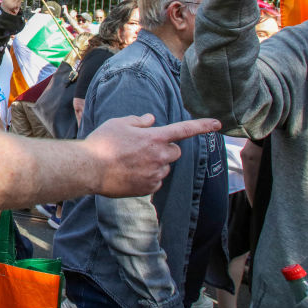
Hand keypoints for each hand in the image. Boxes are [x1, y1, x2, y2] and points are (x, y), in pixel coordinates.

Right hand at [83, 114, 221, 196]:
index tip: (218, 124)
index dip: (202, 126)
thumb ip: (139, 121)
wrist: (89, 168)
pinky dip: (148, 178)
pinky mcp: (148, 188)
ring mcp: (155, 174)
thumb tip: (151, 120)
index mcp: (155, 138)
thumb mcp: (119, 123)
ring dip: (155, 164)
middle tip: (144, 148)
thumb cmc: (102, 142)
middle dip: (164, 149)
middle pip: (175, 152)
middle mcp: (159, 156)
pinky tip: (130, 174)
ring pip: (164, 167)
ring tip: (132, 162)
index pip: (184, 129)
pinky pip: (156, 181)